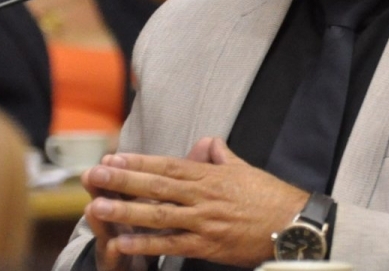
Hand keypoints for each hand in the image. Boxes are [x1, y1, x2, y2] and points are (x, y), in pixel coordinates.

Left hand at [84, 138, 309, 268]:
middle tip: (95, 175)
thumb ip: (222, 156)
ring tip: (98, 206)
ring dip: (126, 210)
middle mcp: (204, 196)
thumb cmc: (271, 196)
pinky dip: (146, 244)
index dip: (140, 162)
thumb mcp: (245, 169)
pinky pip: (172, 244)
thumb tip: (208, 143)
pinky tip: (123, 242)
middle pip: (157, 186)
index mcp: (212, 175)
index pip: (169, 165)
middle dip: (123, 180)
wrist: (294, 224)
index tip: (114, 157)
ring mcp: (204, 221)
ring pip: (159, 214)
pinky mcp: (208, 245)